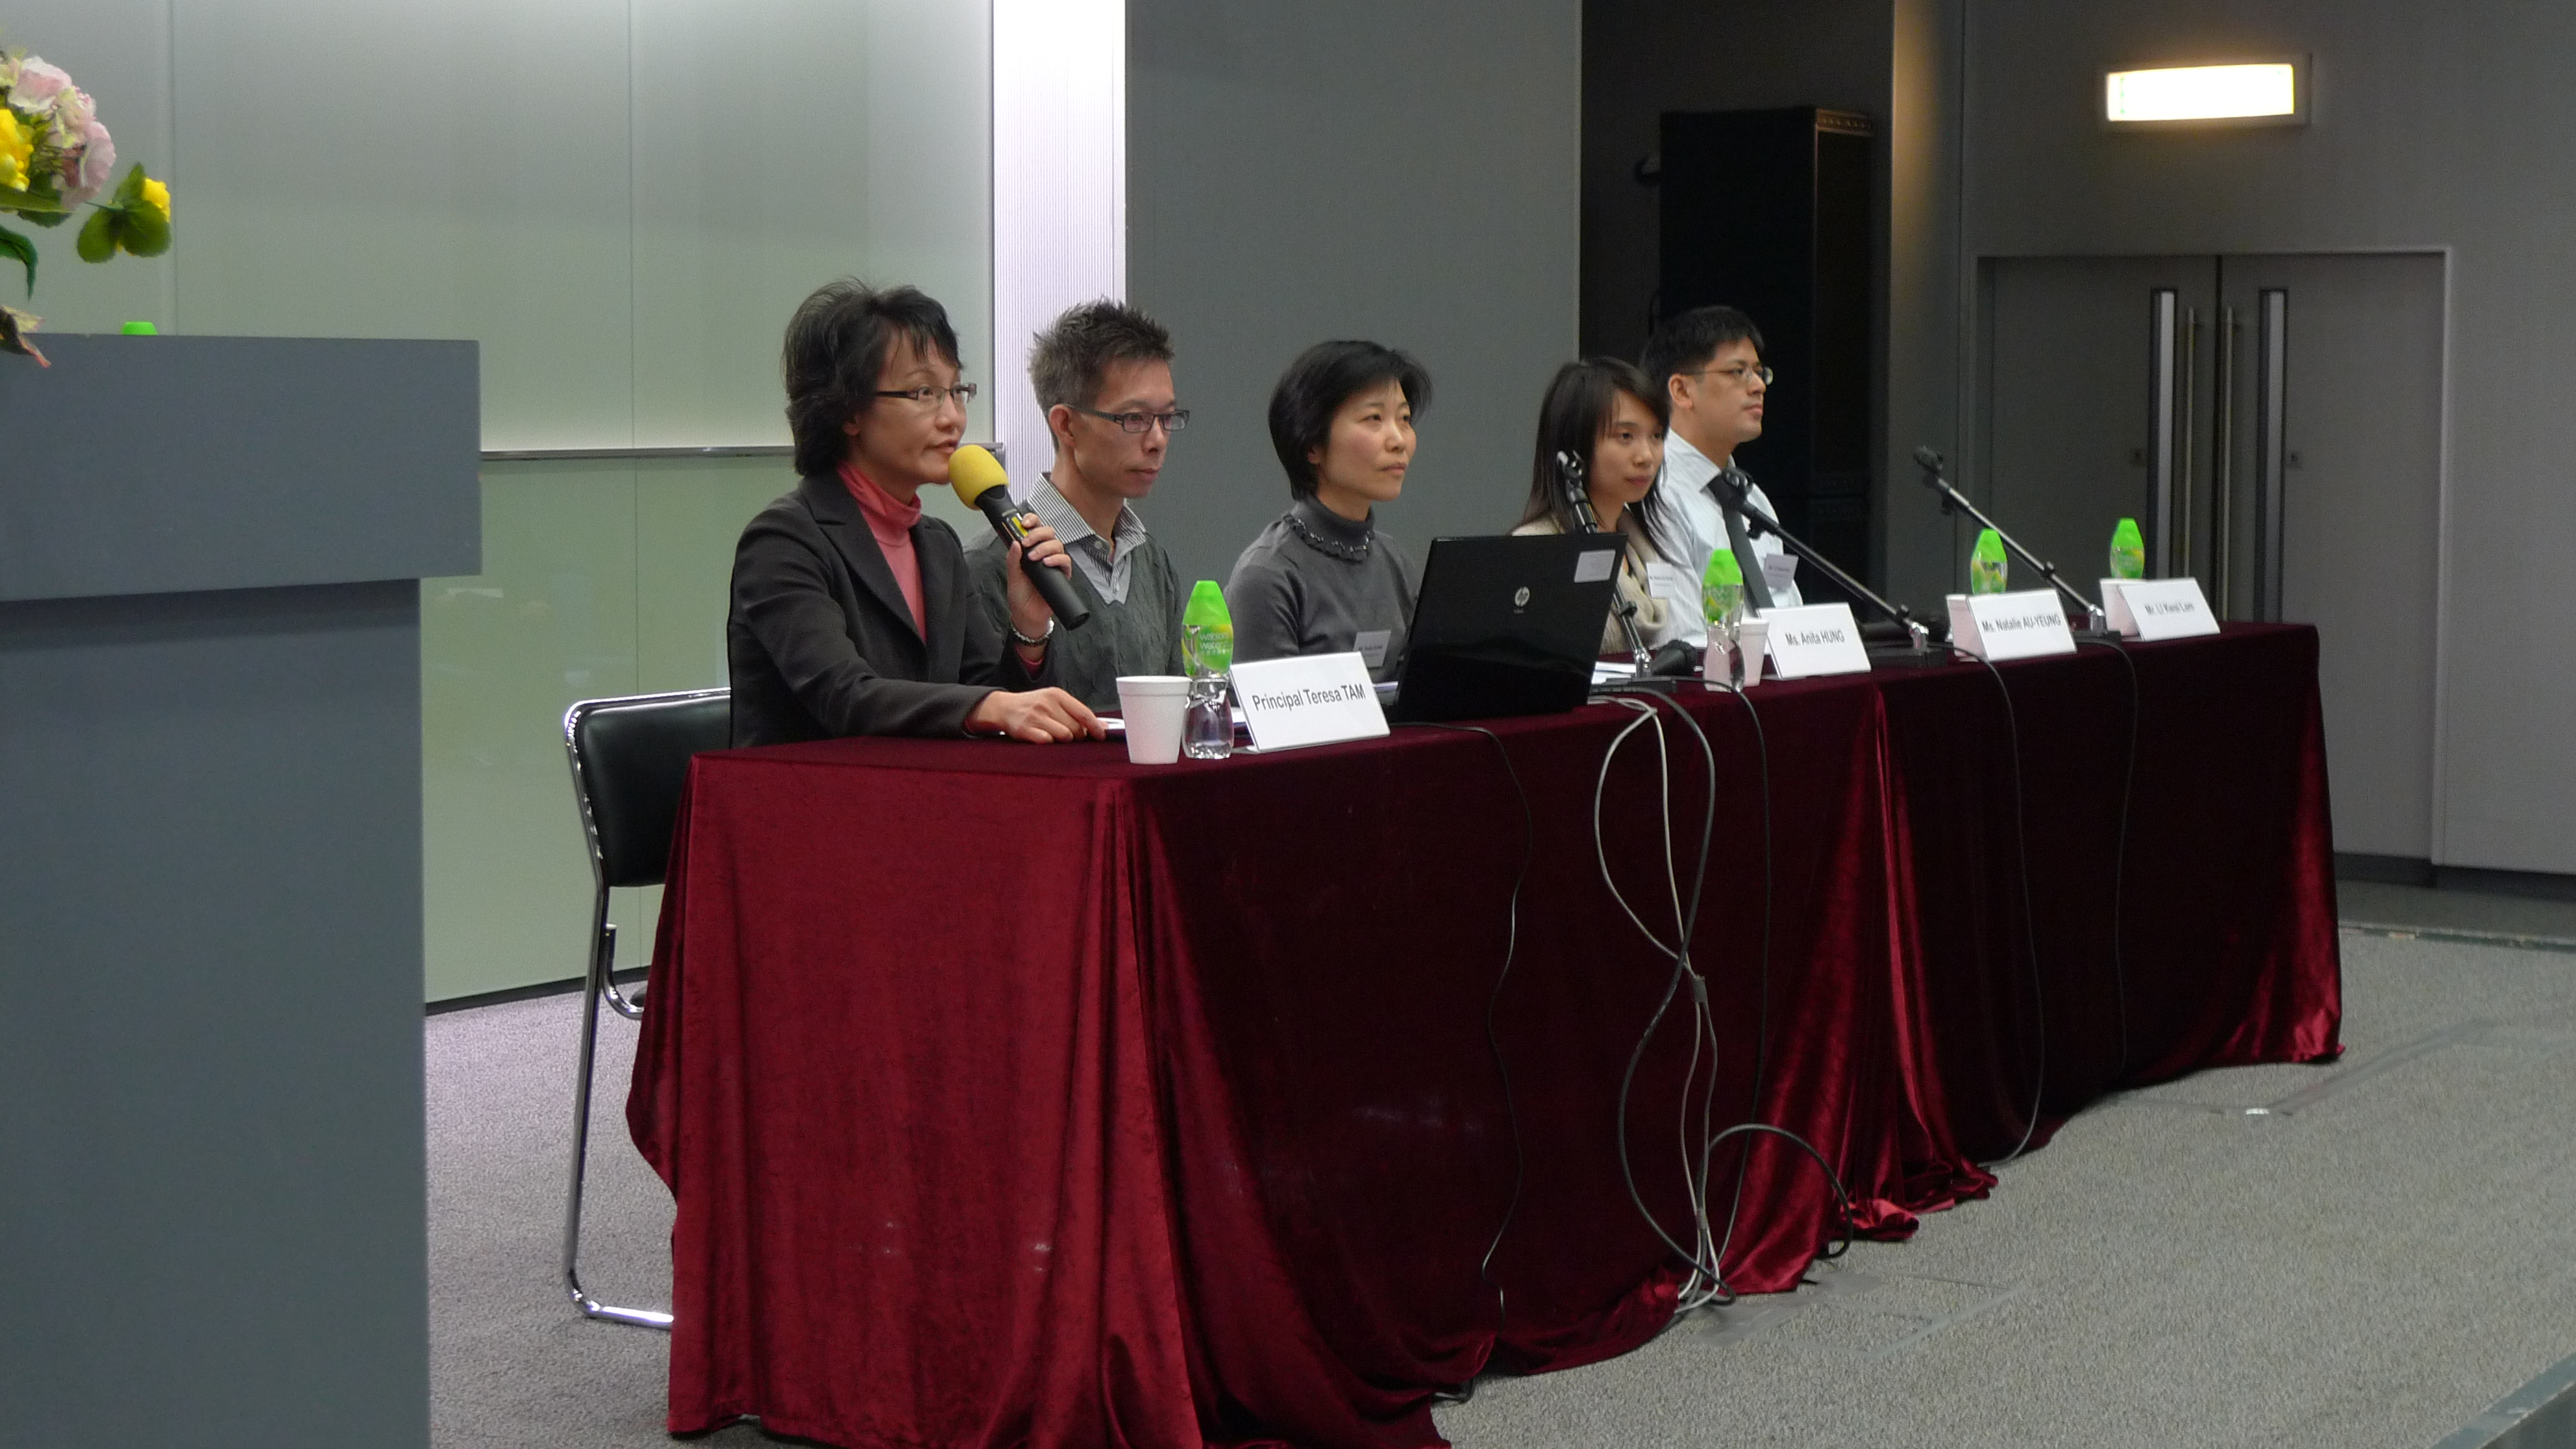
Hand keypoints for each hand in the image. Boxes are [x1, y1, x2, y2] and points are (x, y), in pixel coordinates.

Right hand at [965, 687, 1103, 744]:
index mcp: (1057, 695)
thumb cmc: (1034, 706)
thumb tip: (1102, 726)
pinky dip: (1050, 743)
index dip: (1096, 727)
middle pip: (1076, 728)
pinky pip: (1048, 742)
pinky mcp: (1026, 730)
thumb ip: (1076, 712)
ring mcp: (1036, 717)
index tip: (1101, 735)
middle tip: (1073, 736)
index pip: (1084, 713)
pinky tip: (1045, 739)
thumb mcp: (1054, 701)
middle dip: (1078, 736)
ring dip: (1065, 741)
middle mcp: (1047, 704)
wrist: (1004, 707)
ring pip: (1064, 736)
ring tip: (1058, 737)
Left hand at [1004, 521, 1075, 639]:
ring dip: (1045, 548)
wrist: (1027, 615)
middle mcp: (1043, 554)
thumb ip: (1013, 559)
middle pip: (1049, 533)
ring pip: (1057, 544)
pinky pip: (1065, 561)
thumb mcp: (1012, 575)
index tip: (1024, 523)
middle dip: (1038, 534)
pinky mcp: (1062, 574)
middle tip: (1027, 542)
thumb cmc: (1020, 595)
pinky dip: (1056, 559)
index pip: (1035, 528)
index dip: (1032, 520)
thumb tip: (1014, 542)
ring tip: (1034, 558)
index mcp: (1030, 550)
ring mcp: (1054, 563)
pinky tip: (1047, 563)